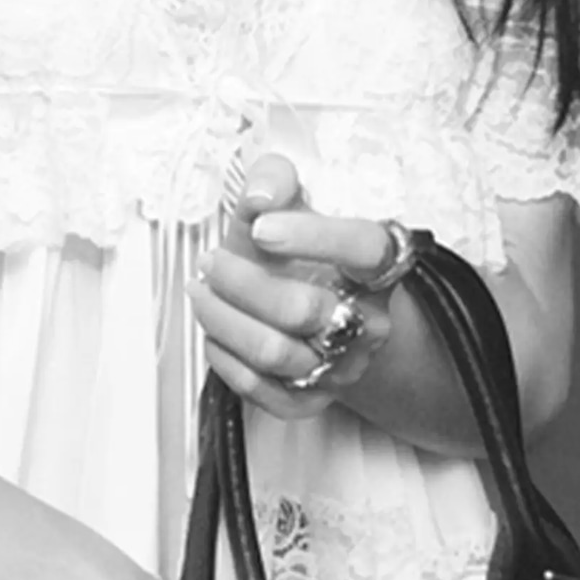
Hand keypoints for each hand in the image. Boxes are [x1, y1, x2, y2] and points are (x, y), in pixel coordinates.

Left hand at [193, 153, 413, 416]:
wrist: (315, 308)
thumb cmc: (298, 257)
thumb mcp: (288, 207)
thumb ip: (275, 181)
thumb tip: (262, 194)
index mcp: (377, 267)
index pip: (366, 250)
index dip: (315, 236)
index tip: (263, 226)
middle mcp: (369, 320)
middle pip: (302, 309)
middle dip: (241, 281)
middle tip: (211, 261)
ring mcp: (344, 364)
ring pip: (275, 352)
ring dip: (222, 319)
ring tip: (202, 291)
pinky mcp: (313, 397)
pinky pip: (261, 389)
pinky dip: (225, 359)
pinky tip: (216, 332)